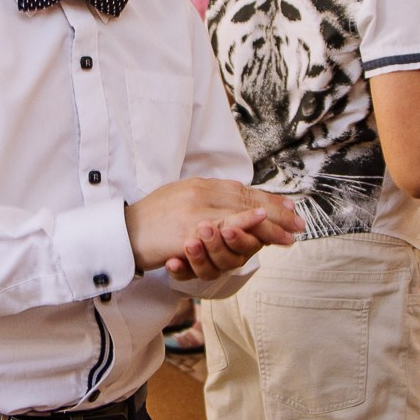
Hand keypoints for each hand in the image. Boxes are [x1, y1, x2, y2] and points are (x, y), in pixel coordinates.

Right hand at [128, 178, 301, 272]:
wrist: (122, 233)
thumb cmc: (150, 223)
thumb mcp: (180, 202)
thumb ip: (206, 202)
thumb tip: (231, 206)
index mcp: (200, 185)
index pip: (242, 191)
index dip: (267, 200)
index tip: (288, 208)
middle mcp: (201, 191)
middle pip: (247, 199)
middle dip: (276, 212)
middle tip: (297, 223)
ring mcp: (195, 208)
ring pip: (240, 212)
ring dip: (268, 222)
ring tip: (288, 232)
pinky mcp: (188, 227)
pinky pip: (221, 225)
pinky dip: (243, 222)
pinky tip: (259, 221)